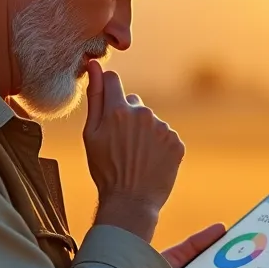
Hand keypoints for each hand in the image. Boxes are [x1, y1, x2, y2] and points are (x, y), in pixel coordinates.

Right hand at [84, 60, 184, 242]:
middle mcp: (143, 114)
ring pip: (150, 121)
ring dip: (144, 133)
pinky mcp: (176, 142)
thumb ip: (95, 97)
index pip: (114, 80)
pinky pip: (165, 136)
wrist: (131, 202)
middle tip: (121, 146)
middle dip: (127, 117)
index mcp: (118, 110)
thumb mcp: (91, 135)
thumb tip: (94, 65)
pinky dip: (159, 146)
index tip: (108, 108)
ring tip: (136, 157)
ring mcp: (162, 128)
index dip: (109, 91)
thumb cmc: (105, 170)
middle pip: (134, 103)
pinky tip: (150, 162)